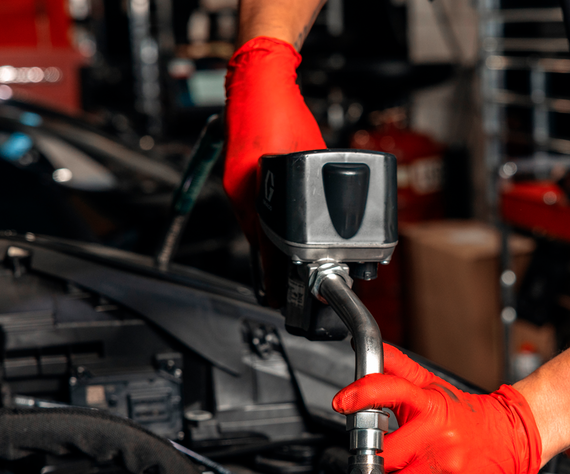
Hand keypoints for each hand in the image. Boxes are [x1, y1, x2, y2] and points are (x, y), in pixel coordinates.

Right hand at [223, 36, 324, 305]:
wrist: (260, 79)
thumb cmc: (284, 111)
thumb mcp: (313, 157)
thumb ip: (319, 188)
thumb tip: (334, 216)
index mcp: (254, 191)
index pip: (264, 249)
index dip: (275, 277)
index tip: (280, 299)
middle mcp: (240, 192)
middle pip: (257, 243)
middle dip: (273, 266)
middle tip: (284, 291)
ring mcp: (235, 184)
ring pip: (254, 227)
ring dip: (270, 243)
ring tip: (286, 262)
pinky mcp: (237, 176)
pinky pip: (251, 209)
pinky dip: (265, 221)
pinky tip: (279, 223)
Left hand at [333, 345, 543, 473]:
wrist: (512, 436)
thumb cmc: (467, 414)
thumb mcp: (433, 386)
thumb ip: (399, 368)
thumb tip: (372, 351)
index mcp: (431, 403)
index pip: (391, 390)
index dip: (362, 394)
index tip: (342, 402)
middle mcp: (440, 434)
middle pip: (383, 456)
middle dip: (375, 461)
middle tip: (379, 459)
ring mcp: (449, 465)